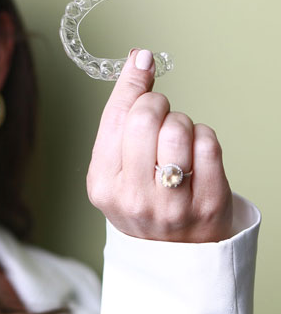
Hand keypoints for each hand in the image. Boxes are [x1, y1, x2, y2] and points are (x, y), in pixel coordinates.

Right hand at [86, 49, 232, 242]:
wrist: (169, 254)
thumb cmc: (140, 201)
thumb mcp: (113, 169)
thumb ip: (120, 119)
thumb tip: (139, 59)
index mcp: (103, 184)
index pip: (116, 118)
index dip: (131, 83)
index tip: (142, 59)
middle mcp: (134, 196)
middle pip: (147, 117)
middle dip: (157, 104)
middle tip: (158, 114)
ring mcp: (172, 203)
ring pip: (180, 127)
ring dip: (181, 122)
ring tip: (176, 141)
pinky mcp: (209, 203)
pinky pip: (208, 142)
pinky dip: (202, 137)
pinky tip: (194, 155)